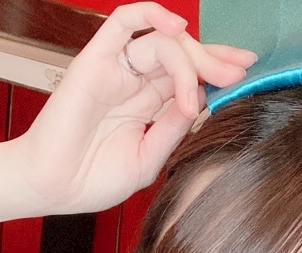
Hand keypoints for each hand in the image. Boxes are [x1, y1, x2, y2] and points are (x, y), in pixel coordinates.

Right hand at [9, 2, 255, 214]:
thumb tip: (200, 101)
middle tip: (237, 74)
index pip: (190, 76)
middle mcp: (135, 82)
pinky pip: (124, 22)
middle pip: (183, 55)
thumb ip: (172, 129)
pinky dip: (151, 15)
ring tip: (203, 86)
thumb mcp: (148, 159)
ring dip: (191, 58)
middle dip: (214, 62)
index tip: (247, 74)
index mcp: (148, 104)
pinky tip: (177, 29)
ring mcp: (117, 69)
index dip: (218, 71)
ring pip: (163, 43)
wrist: (53, 187)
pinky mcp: (97, 60)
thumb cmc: (92, 179)